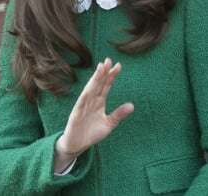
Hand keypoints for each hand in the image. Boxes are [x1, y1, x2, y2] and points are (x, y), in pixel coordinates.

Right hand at [54, 58, 133, 172]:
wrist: (77, 146)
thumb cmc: (92, 133)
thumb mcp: (109, 124)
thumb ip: (118, 114)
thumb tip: (132, 105)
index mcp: (99, 101)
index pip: (106, 85)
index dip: (111, 75)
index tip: (118, 65)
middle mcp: (91, 101)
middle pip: (98, 84)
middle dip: (103, 72)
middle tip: (108, 60)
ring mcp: (83, 106)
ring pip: (90, 90)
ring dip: (94, 79)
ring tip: (100, 69)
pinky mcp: (75, 115)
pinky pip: (80, 105)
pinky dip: (84, 97)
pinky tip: (89, 89)